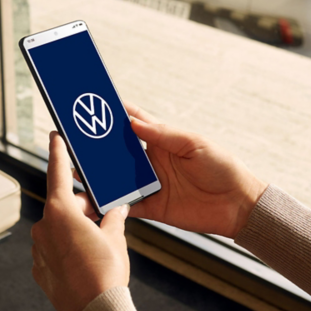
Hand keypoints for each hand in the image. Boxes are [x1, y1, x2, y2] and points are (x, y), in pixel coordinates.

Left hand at [31, 131, 130, 310]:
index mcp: (60, 212)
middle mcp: (43, 228)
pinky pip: (53, 250)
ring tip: (97, 240)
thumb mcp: (115, 238)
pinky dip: (67, 249)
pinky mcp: (40, 270)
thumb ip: (113, 218)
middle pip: (62, 205)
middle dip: (81, 205)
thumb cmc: (105, 273)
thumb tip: (116, 210)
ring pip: (58, 229)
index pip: (57, 172)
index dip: (58, 152)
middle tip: (101, 210)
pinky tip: (85, 259)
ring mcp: (39, 250)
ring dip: (74, 228)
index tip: (54, 136)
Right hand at [74, 104, 267, 239]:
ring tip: (75, 175)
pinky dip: (109, 205)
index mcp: (161, 139)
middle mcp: (150, 160)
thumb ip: (163, 134)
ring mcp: (149, 184)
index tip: (90, 103)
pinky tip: (93, 204)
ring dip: (96, 178)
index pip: (131, 121)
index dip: (112, 113)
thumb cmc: (222, 166)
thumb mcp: (194, 144)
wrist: (239, 205)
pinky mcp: (152, 207)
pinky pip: (125, 205)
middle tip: (71, 143)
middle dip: (94, 147)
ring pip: (115, 179)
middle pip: (116, 152)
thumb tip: (133, 121)